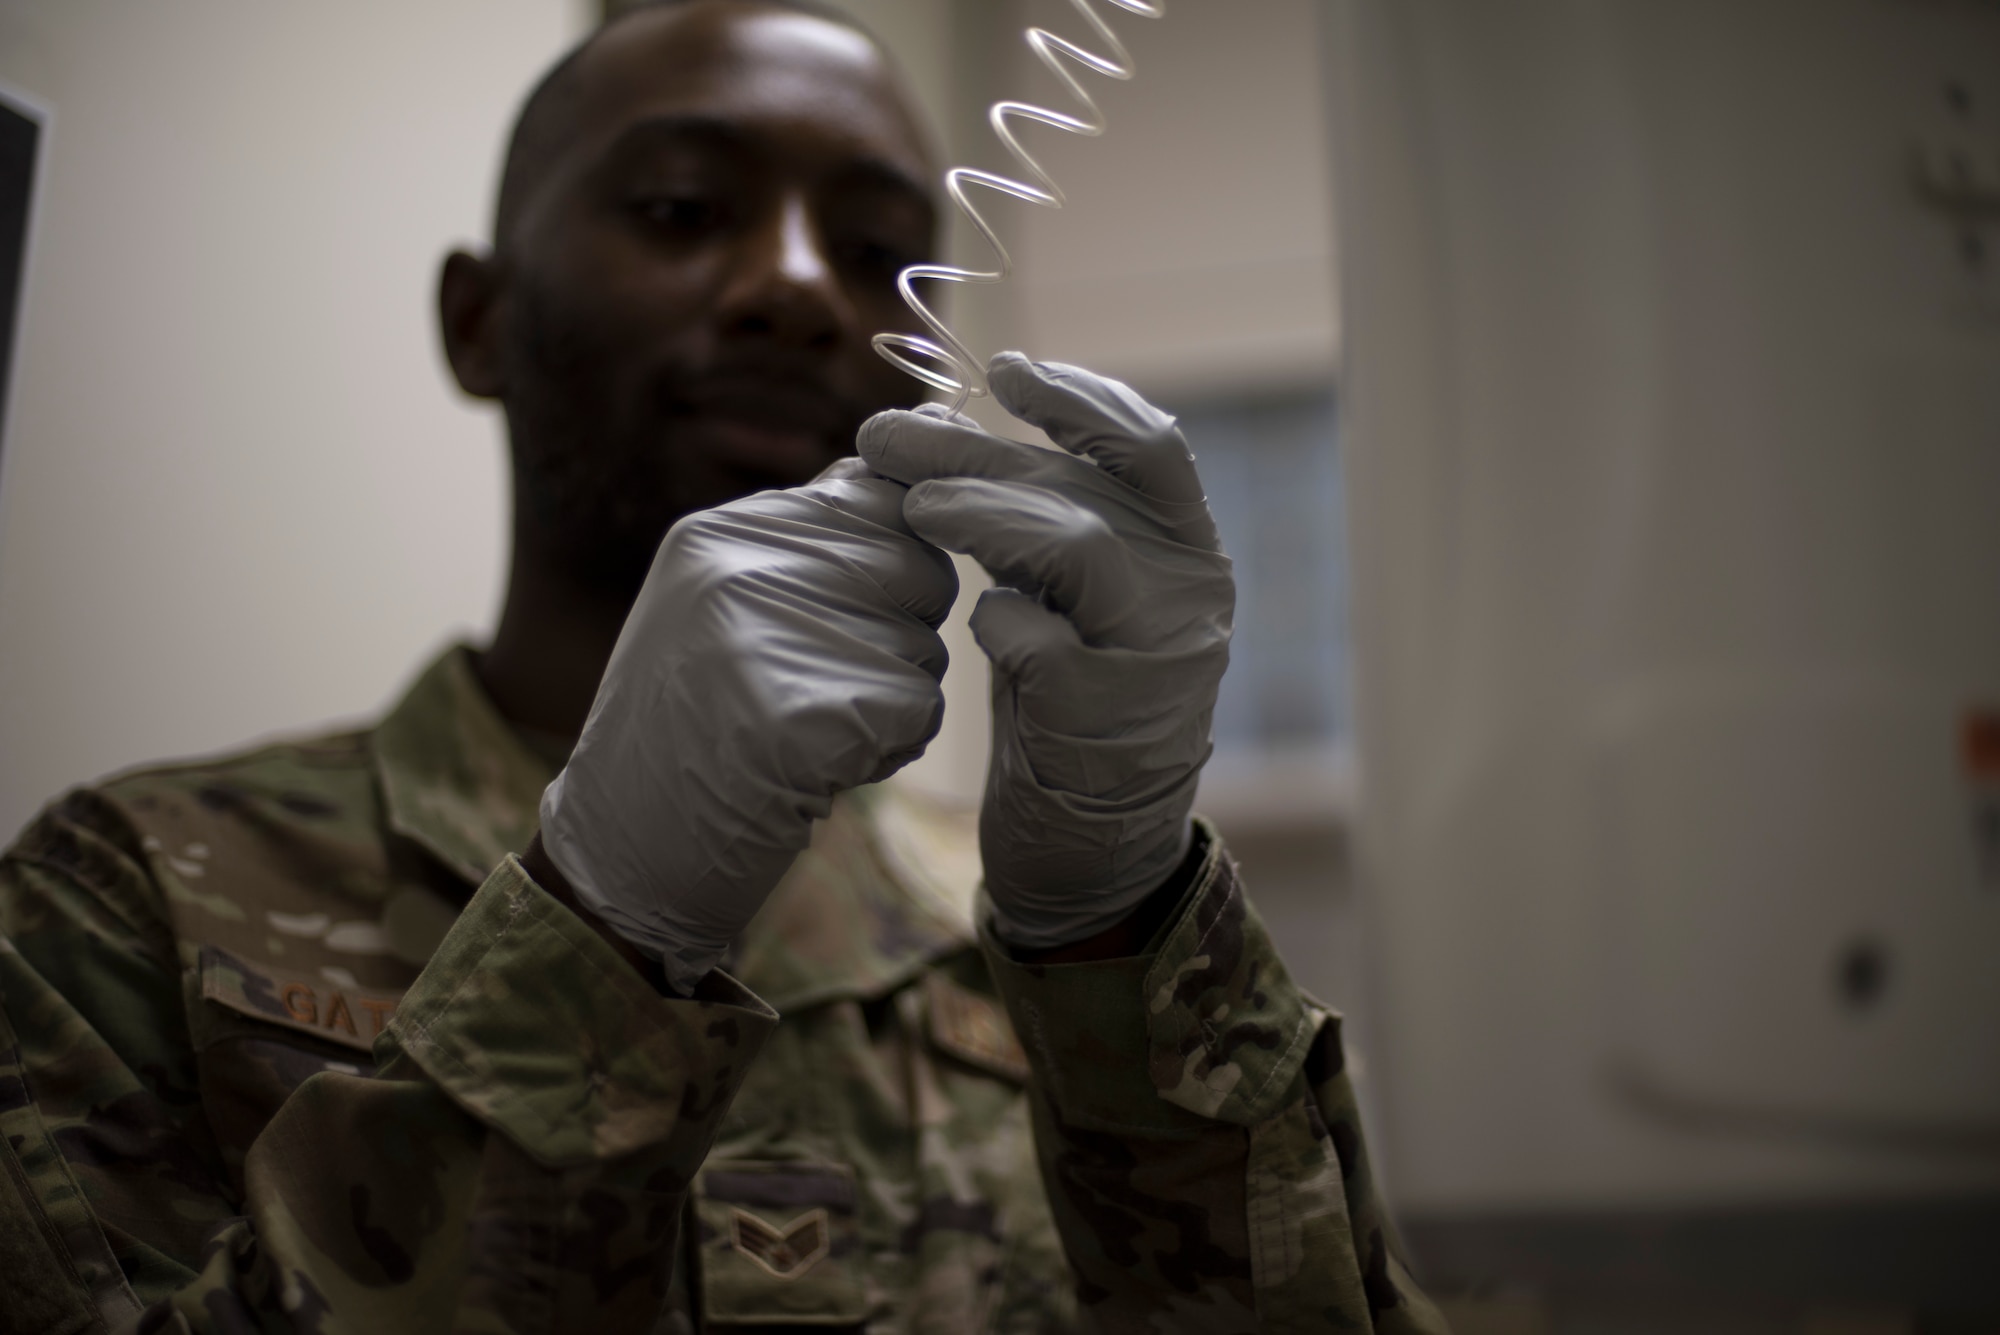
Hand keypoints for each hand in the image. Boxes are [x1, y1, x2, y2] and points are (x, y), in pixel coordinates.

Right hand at [538, 459, 957, 992]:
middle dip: (901, 632)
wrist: (624, 851)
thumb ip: (803, 542)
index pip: (874, 494)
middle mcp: (745, 568)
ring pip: (922, 646)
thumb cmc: (684, 730)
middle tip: (826, 685)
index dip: (898, 557)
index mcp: (718, 534)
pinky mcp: (817, 713)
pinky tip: (822, 769)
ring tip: (809, 732)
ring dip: (892, 699)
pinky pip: (919, 708)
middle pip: (915, 567)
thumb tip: (898, 473)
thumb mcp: (716, 606)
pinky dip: (890, 749)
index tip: (871, 606)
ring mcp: (778, 638)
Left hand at [858, 354, 1232, 949]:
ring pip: (1078, 549)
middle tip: (885, 437)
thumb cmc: (1069, 696)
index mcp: (1186, 547)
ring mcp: (1158, 658)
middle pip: (1084, 489)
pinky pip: (1044, 649)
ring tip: (914, 509)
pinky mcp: (1110, 722)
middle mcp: (1189, 592)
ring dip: (984, 516)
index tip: (1001, 370)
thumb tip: (939, 423)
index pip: (1149, 446)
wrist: (1096, 838)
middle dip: (975, 453)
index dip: (1078, 398)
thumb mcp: (1067, 594)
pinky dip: (998, 625)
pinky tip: (975, 628)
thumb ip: (1037, 517)